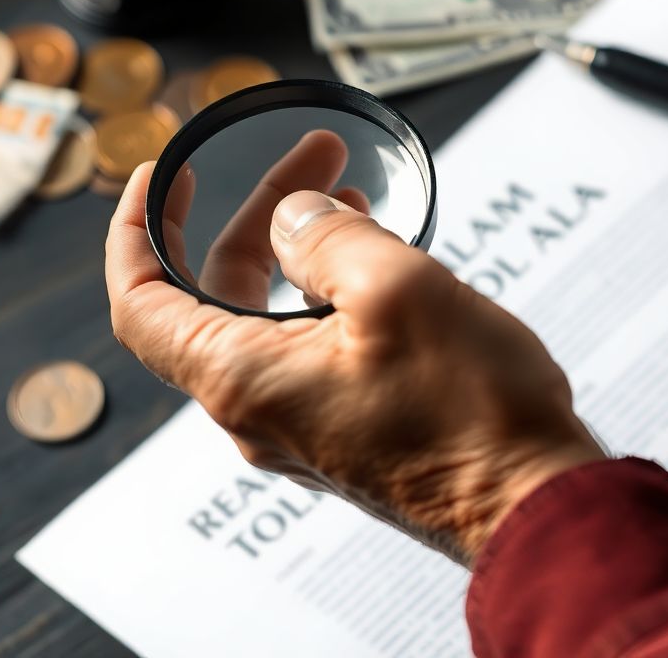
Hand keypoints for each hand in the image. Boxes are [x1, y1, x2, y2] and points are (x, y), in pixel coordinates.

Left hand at [106, 135, 604, 564]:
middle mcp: (258, 412)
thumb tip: (291, 218)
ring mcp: (303, 428)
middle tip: (315, 159)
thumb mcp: (396, 290)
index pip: (140, 302)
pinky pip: (310, 352)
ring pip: (270, 322)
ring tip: (352, 197)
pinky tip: (377, 262)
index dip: (136, 228)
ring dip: (299, 252)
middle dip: (255, 216)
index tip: (159, 175)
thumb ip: (326, 238)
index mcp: (243, 380)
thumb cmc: (473, 416)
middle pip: (215, 297)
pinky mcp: (346, 434)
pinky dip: (326, 295)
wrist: (532, 507)